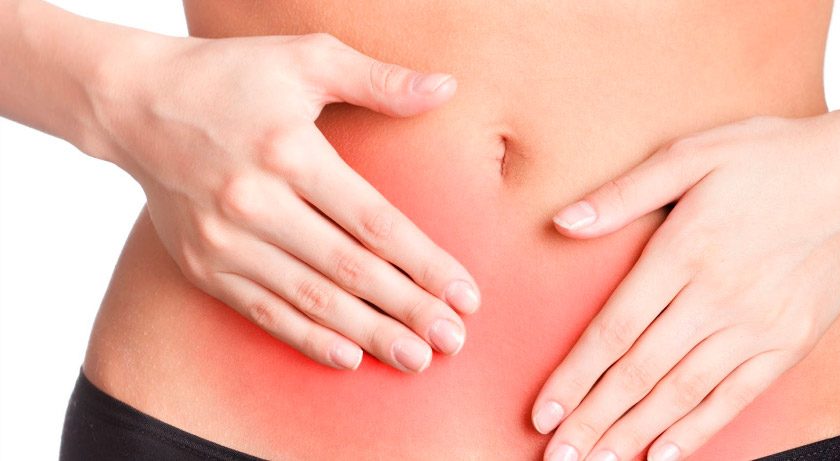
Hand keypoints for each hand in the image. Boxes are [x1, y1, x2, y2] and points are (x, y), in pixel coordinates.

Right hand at [87, 32, 480, 372]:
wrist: (133, 104)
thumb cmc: (229, 75)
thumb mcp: (304, 57)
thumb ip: (377, 79)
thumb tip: (445, 88)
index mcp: (290, 153)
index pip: (374, 222)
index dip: (425, 263)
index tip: (466, 293)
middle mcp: (256, 202)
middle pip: (349, 268)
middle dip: (408, 309)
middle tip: (454, 340)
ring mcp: (225, 240)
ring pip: (310, 298)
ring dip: (368, 334)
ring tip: (417, 358)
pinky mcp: (203, 265)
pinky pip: (262, 311)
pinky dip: (306, 337)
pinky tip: (348, 358)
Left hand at [530, 97, 839, 459]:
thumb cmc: (770, 157)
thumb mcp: (692, 153)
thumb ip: (625, 193)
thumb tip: (563, 222)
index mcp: (685, 250)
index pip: (615, 329)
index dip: (575, 376)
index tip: (543, 412)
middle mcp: (718, 296)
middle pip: (642, 371)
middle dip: (594, 418)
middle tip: (558, 455)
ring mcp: (758, 325)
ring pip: (683, 391)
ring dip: (635, 432)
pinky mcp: (791, 341)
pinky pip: (738, 395)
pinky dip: (699, 427)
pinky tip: (665, 453)